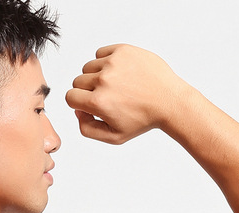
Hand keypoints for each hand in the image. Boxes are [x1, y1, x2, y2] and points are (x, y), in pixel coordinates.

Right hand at [66, 43, 187, 143]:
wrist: (168, 101)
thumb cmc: (143, 120)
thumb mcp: (113, 137)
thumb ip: (87, 129)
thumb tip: (78, 111)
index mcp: (99, 102)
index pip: (70, 97)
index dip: (78, 103)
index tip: (90, 105)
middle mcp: (103, 80)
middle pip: (78, 82)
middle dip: (87, 91)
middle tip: (106, 97)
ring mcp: (113, 63)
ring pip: (88, 67)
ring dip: (96, 76)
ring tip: (114, 85)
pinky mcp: (123, 50)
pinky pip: (101, 53)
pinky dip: (105, 62)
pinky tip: (118, 73)